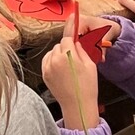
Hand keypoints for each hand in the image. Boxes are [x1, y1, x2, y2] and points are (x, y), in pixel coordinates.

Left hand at [40, 13, 99, 130]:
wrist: (78, 106)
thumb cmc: (87, 87)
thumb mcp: (90, 65)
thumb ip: (82, 50)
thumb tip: (76, 42)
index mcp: (67, 55)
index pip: (67, 38)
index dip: (71, 37)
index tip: (72, 29)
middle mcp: (55, 59)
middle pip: (59, 45)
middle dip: (66, 48)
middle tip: (74, 57)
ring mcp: (48, 67)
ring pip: (52, 52)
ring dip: (59, 55)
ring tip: (68, 66)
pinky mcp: (44, 74)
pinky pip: (47, 61)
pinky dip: (52, 61)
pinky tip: (61, 69)